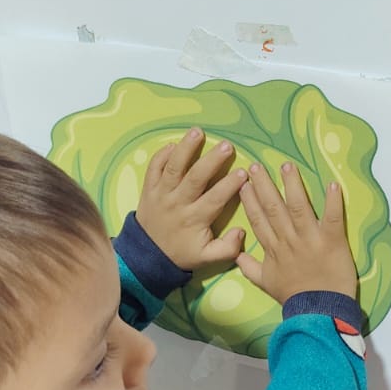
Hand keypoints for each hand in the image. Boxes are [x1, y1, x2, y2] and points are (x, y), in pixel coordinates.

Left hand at [134, 129, 247, 271]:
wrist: (147, 256)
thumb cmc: (182, 253)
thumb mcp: (207, 257)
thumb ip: (227, 248)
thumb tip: (241, 232)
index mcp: (195, 219)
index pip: (215, 199)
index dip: (229, 185)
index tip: (243, 173)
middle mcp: (178, 204)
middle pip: (195, 178)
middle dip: (211, 161)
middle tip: (226, 145)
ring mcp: (161, 194)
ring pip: (173, 168)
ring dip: (185, 149)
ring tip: (198, 132)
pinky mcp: (149, 189)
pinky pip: (153, 169)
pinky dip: (161, 155)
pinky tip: (173, 144)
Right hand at [236, 163, 357, 304]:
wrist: (318, 312)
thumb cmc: (294, 297)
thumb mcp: (266, 284)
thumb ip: (250, 267)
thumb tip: (235, 254)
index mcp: (273, 249)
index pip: (258, 220)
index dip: (250, 200)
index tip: (242, 183)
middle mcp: (288, 240)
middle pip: (273, 208)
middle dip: (264, 185)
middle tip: (255, 165)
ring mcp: (310, 239)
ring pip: (298, 207)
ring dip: (292, 185)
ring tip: (287, 165)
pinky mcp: (332, 241)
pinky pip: (332, 217)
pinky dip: (333, 201)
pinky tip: (332, 184)